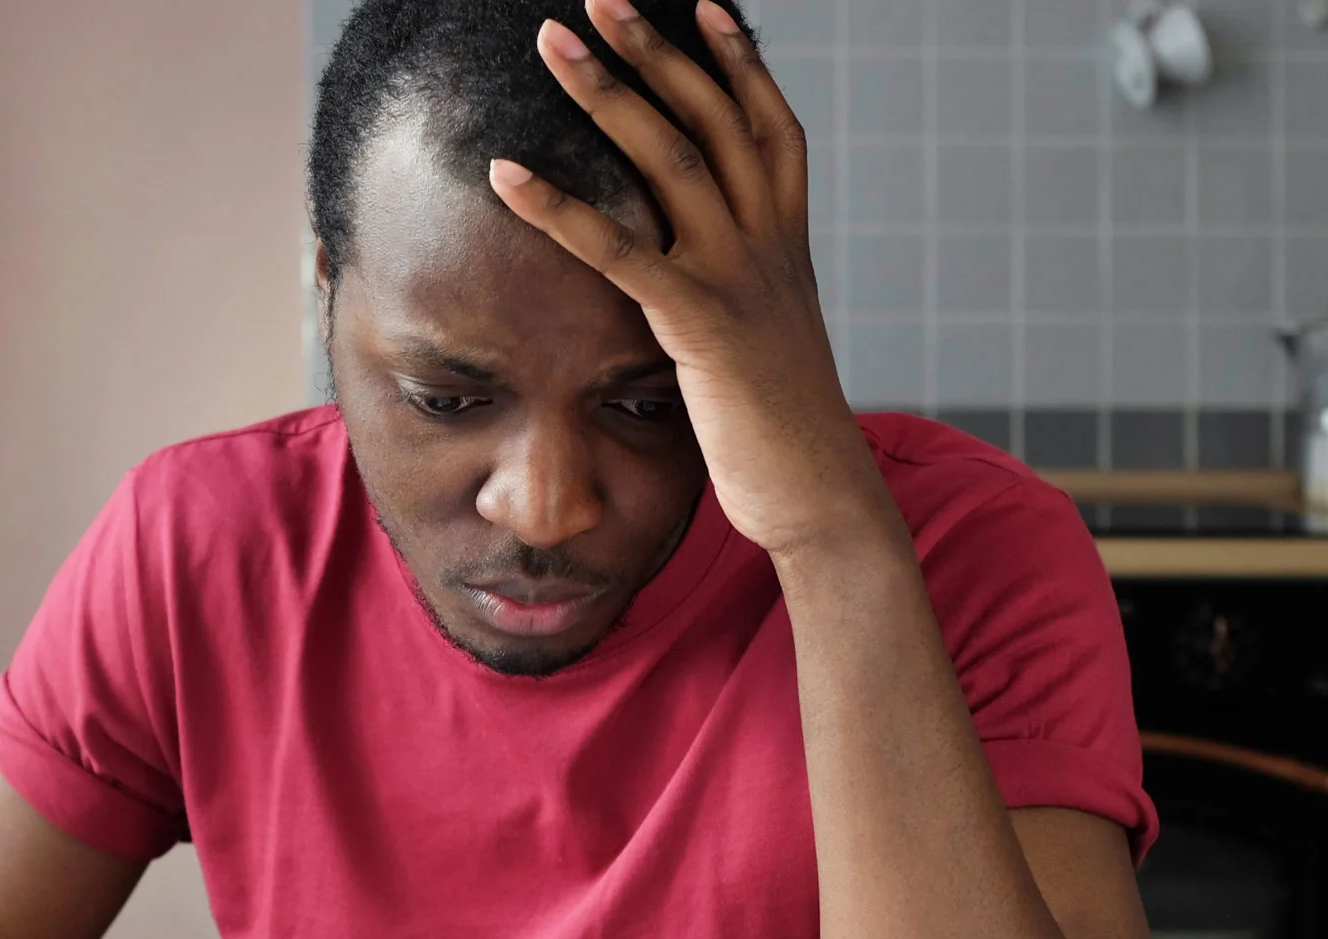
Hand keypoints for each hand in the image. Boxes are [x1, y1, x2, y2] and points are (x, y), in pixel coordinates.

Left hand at [488, 0, 892, 560]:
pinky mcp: (699, 326)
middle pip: (714, 120)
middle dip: (656, 51)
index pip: (770, 128)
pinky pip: (619, 252)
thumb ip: (742, 300)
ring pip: (672, 160)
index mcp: (787, 248)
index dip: (739, 63)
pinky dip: (557, 208)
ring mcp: (738, 281)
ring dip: (608, 93)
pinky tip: (505, 175)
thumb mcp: (768, 348)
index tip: (703, 6)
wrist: (822, 499)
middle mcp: (769, 248)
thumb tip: (711, 287)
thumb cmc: (784, 438)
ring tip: (553, 41)